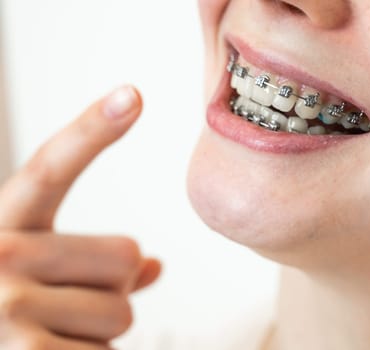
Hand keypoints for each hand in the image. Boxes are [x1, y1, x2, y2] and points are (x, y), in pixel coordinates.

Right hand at [0, 86, 161, 348]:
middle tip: (64, 314)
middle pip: (124, 255)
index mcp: (4, 227)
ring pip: (122, 308)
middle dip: (111, 289)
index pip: (51, 167)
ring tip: (54, 343)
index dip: (91, 129)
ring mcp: (7, 308)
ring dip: (99, 333)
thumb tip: (153, 265)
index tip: (132, 93)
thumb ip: (95, 267)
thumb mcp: (41, 283)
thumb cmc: (16, 328)